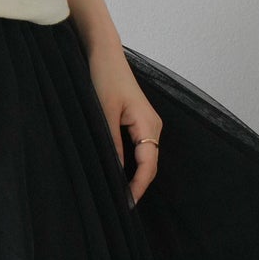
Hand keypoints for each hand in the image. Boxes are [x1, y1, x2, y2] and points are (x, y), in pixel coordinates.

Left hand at [87, 40, 162, 202]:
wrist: (105, 53)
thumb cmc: (105, 77)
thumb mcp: (104, 113)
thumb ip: (112, 144)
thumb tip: (116, 173)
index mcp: (149, 125)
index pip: (148, 166)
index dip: (138, 187)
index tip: (126, 205)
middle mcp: (153, 126)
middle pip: (149, 164)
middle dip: (137, 185)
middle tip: (119, 205)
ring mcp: (148, 124)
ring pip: (144, 157)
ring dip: (133, 174)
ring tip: (118, 192)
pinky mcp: (138, 121)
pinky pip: (139, 148)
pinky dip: (131, 162)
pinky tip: (118, 171)